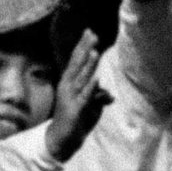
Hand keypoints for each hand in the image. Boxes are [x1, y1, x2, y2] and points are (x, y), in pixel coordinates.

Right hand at [44, 29, 110, 161]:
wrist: (62, 140)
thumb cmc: (75, 120)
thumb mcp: (89, 107)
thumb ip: (97, 97)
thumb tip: (109, 96)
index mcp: (69, 82)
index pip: (76, 60)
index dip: (83, 46)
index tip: (89, 31)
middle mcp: (67, 86)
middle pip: (77, 64)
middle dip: (85, 49)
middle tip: (92, 33)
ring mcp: (70, 97)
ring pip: (82, 78)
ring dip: (88, 65)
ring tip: (95, 51)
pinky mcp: (75, 109)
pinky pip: (84, 97)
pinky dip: (90, 88)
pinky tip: (96, 78)